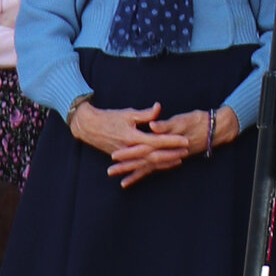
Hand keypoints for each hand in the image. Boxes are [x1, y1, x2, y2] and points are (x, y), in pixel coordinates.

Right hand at [74, 100, 193, 181]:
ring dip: (164, 162)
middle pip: (154, 154)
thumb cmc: (109, 117)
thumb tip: (159, 108)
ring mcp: (126, 156)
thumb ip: (145, 114)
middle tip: (186, 152)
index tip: (185, 140)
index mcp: (132, 137)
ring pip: (148, 162)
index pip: (156, 140)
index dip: (171, 140)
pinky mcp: (123, 158)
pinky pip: (139, 165)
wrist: (89, 127)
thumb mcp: (128, 114)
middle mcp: (130, 149)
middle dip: (171, 153)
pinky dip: (151, 167)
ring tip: (179, 160)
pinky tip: (161, 167)